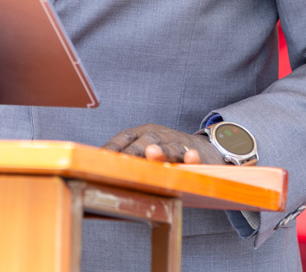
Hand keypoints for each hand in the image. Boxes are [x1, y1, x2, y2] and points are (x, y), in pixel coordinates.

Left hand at [103, 123, 224, 164]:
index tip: (98, 159)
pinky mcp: (196, 154)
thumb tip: (99, 172)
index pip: (125, 137)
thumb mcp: (146, 151)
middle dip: (133, 152)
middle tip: (120, 163)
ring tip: (153, 153)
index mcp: (143, 134)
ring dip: (161, 152)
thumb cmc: (168, 154)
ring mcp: (178, 143)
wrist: (206, 149)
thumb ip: (128, 160)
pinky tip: (192, 158)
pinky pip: (195, 157)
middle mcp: (159, 136)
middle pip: (146, 141)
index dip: (113, 147)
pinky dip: (193, 158)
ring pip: (170, 147)